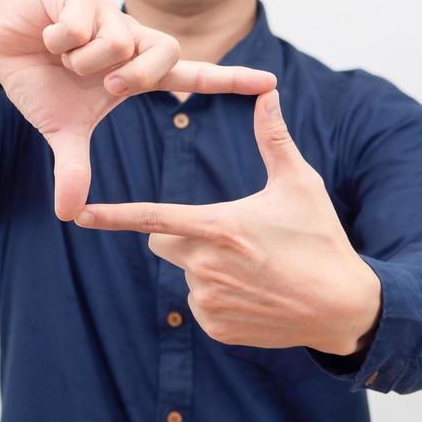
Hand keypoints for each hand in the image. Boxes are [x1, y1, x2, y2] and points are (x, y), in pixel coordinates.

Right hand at [0, 0, 276, 220]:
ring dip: (83, 60)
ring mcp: (107, 12)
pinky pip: (82, 24)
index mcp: (136, 69)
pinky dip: (58, 40)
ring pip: (117, 40)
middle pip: (165, 52)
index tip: (270, 83)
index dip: (229, 79)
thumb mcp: (60, 128)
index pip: (191, 74)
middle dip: (135, 75)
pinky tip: (46, 37)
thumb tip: (68, 214)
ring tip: (63, 57)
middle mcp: (130, 37)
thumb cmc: (39, 81)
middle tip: (106, 86)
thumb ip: (73, 166)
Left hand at [72, 89, 381, 355]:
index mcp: (219, 227)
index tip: (79, 215)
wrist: (342, 307)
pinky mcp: (216, 327)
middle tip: (229, 235)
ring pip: (186, 274)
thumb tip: (268, 94)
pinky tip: (256, 293)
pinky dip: (220, 297)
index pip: (152, 218)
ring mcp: (209, 301)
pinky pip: (201, 304)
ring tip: (255, 268)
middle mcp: (206, 266)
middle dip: (183, 234)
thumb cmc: (321, 238)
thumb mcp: (300, 184)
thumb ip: (274, 138)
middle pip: (164, 242)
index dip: (113, 215)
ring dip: (207, 267)